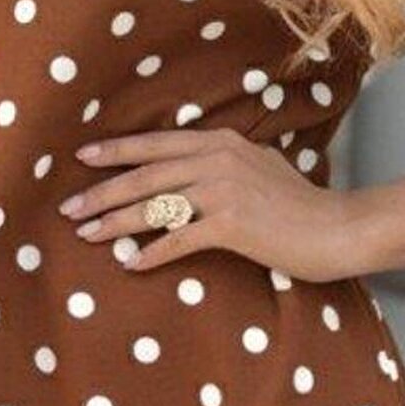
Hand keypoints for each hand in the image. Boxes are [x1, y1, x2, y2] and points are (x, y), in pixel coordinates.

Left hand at [59, 126, 361, 283]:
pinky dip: (152, 253)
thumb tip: (182, 167)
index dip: (117, 151)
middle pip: (146, 175)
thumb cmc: (296, 203)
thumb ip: (219, 161)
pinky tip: (130, 264)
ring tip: (87, 234)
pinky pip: (179, 239)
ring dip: (116, 222)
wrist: (334, 228)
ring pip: (155, 206)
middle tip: (70, 208)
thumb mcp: (257, 164)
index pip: (156, 144)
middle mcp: (218, 159)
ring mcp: (224, 190)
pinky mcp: (231, 224)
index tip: (83, 158)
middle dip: (103, 192)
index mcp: (220, 142)